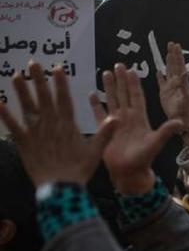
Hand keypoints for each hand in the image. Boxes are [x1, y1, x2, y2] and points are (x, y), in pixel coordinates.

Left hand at [0, 62, 115, 185]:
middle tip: (33, 63)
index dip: (60, 82)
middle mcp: (50, 124)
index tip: (57, 68)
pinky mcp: (23, 142)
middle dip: (38, 79)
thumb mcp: (96, 151)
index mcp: (68, 124)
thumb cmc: (79, 170)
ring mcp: (35, 132)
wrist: (60, 187)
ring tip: (16, 76)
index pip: (63, 98)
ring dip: (21, 91)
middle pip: (43, 97)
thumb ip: (105, 133)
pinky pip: (12, 125)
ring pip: (27, 107)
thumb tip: (117, 118)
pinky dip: (4, 114)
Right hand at [90, 63, 182, 193]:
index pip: (136, 96)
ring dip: (109, 87)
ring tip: (105, 73)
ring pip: (111, 100)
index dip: (134, 84)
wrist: (130, 172)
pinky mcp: (105, 130)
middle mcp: (127, 117)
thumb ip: (166, 131)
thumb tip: (180, 122)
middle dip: (121, 80)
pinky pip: (99, 114)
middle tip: (118, 64)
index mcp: (139, 118)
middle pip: (123, 94)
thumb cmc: (144, 159)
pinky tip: (91, 94)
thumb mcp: (156, 142)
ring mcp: (115, 123)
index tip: (131, 70)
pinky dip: (95, 104)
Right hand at [157, 42, 188, 127]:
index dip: (177, 55)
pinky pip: (161, 82)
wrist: (181, 121)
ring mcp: (170, 87)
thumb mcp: (185, 96)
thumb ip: (184, 83)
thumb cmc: (185, 110)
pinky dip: (160, 76)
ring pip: (168, 71)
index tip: (176, 45)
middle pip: (174, 65)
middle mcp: (176, 83)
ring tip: (167, 53)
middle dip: (173, 54)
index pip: (179, 65)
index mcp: (181, 82)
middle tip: (171, 44)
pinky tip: (158, 71)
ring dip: (168, 62)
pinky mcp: (164, 93)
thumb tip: (185, 70)